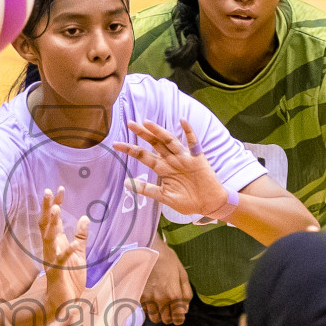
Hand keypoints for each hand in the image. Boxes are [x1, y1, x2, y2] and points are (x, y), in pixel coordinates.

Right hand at [39, 187, 89, 320]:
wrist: (64, 303)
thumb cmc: (70, 279)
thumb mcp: (79, 254)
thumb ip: (81, 237)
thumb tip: (85, 217)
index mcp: (56, 243)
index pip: (54, 220)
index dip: (56, 204)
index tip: (59, 189)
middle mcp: (51, 249)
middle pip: (46, 225)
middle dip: (47, 208)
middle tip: (48, 191)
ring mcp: (52, 260)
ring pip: (48, 239)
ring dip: (52, 224)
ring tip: (56, 210)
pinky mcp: (57, 273)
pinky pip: (61, 261)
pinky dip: (67, 252)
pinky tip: (73, 244)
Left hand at [113, 119, 227, 217]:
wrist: (209, 205)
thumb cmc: (188, 201)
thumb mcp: (164, 197)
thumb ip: (147, 189)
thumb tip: (126, 184)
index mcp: (162, 169)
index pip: (143, 156)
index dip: (130, 149)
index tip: (116, 144)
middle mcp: (171, 160)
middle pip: (154, 144)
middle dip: (142, 134)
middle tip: (130, 123)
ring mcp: (184, 158)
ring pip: (170, 141)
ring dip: (159, 131)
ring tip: (147, 122)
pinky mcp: (197, 158)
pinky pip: (193, 143)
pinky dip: (189, 131)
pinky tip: (182, 121)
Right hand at [141, 237, 191, 324]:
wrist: (145, 248)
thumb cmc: (166, 258)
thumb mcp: (182, 273)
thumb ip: (186, 293)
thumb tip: (185, 309)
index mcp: (174, 295)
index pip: (178, 319)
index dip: (179, 318)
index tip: (178, 313)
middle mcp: (160, 300)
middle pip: (165, 320)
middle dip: (168, 316)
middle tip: (169, 307)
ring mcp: (147, 299)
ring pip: (153, 317)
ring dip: (157, 313)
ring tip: (158, 303)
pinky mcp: (137, 296)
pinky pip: (144, 309)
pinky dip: (147, 307)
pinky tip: (149, 297)